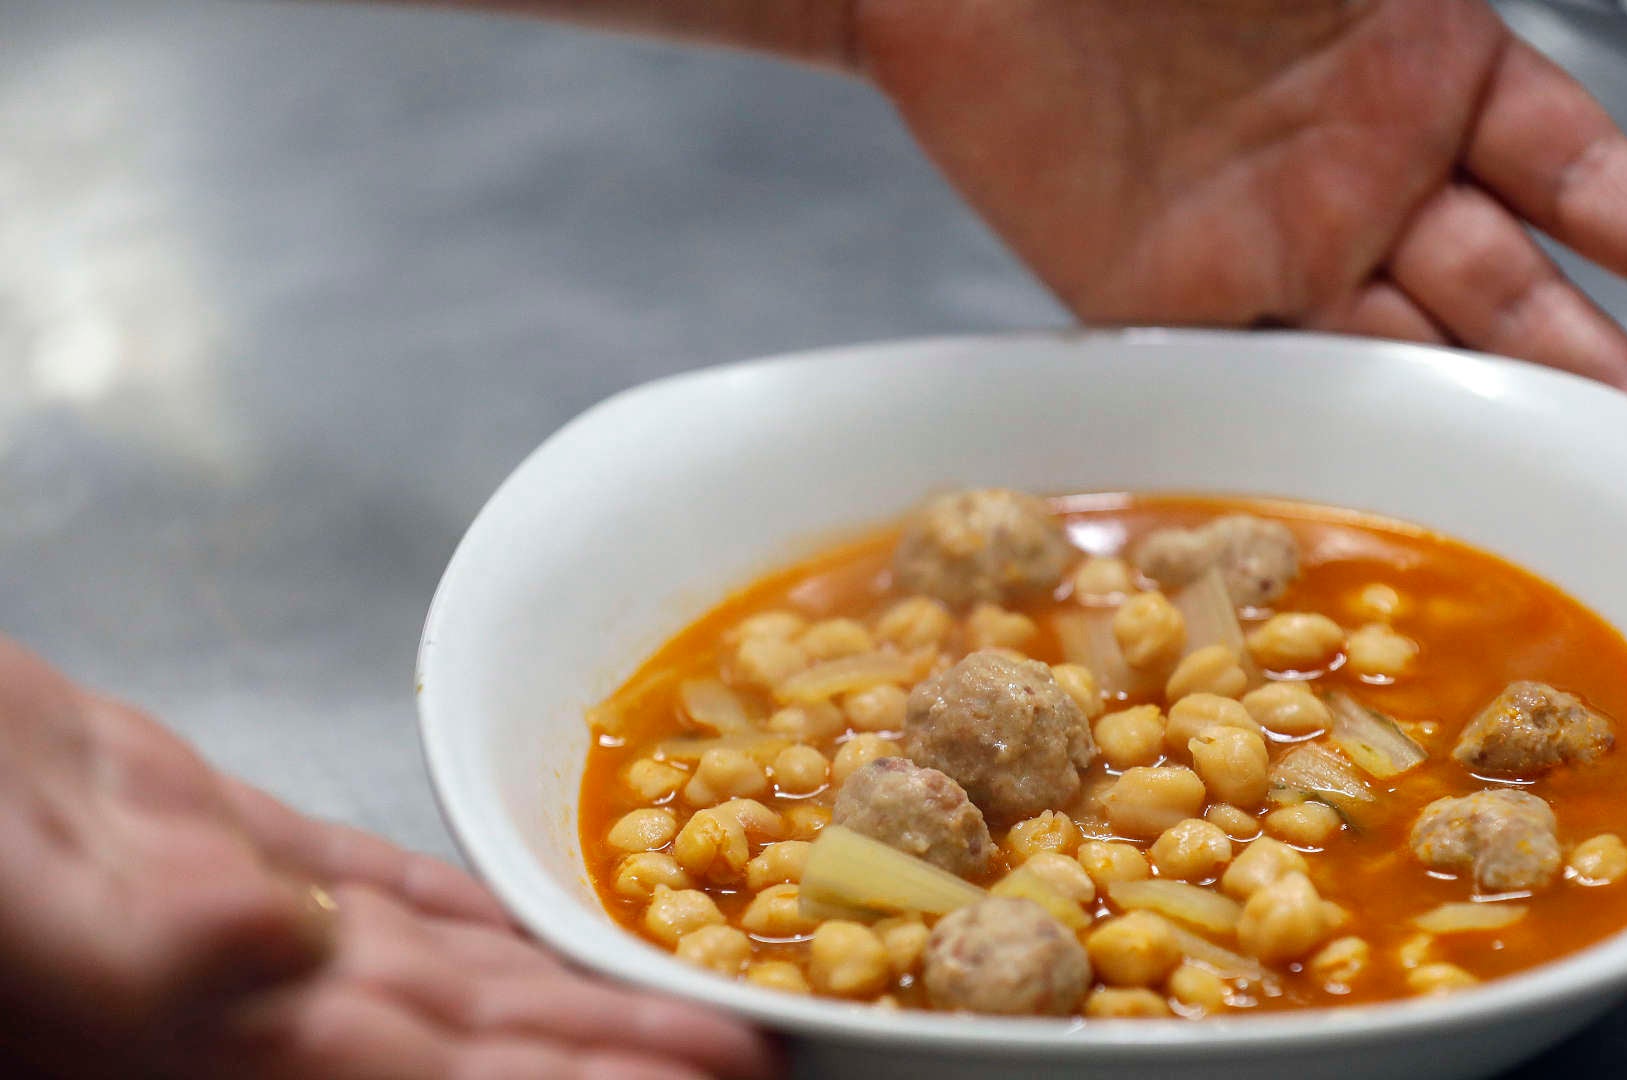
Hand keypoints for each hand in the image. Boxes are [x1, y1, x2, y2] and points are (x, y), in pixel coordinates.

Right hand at [0, 638, 776, 1079]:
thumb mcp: (3, 884)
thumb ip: (126, 940)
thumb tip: (267, 944)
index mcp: (200, 1027)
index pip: (437, 1075)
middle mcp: (236, 998)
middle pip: (470, 1039)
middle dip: (606, 1055)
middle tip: (750, 1053)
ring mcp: (220, 924)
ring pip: (434, 969)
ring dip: (556, 994)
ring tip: (676, 1001)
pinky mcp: (196, 839)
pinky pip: (360, 890)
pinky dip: (453, 911)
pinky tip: (520, 925)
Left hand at [854, 0, 1626, 471]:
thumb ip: (1427, 11)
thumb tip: (1485, 52)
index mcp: (1422, 64)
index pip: (1569, 167)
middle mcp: (1360, 168)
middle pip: (1507, 293)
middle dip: (1607, 380)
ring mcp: (1270, 240)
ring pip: (1416, 352)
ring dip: (1507, 428)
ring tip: (1602, 499)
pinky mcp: (1166, 292)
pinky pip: (1268, 369)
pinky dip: (1337, 428)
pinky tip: (1413, 481)